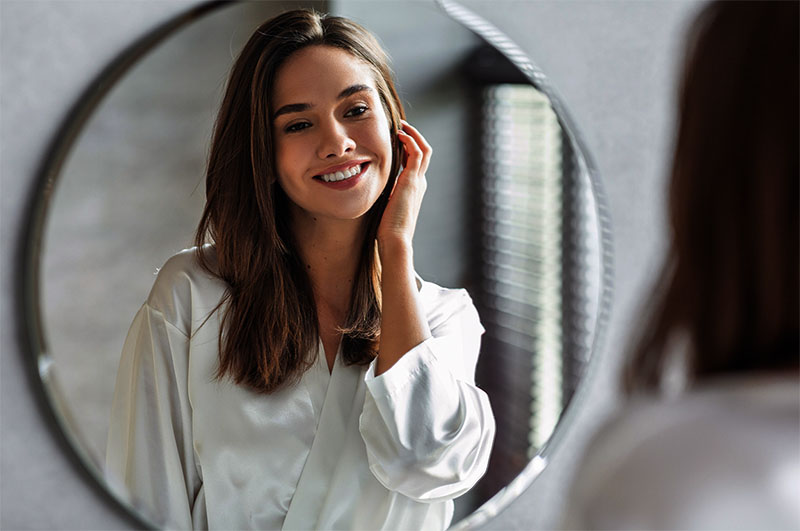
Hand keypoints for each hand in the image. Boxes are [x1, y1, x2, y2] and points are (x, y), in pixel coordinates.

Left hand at [377, 121, 431, 250]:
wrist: (396, 239)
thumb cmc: (387, 229)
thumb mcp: (385, 207)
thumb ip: (383, 196)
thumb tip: (371, 192)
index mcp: (413, 189)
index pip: (415, 162)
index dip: (408, 148)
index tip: (396, 139)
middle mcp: (419, 183)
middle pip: (424, 152)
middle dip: (414, 137)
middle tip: (401, 127)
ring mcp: (418, 181)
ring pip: (424, 149)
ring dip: (414, 135)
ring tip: (401, 126)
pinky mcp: (412, 180)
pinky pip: (417, 153)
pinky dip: (411, 140)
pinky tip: (400, 135)